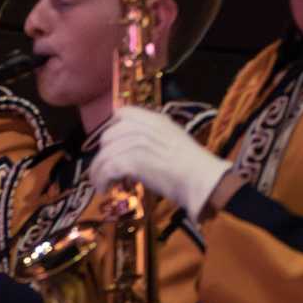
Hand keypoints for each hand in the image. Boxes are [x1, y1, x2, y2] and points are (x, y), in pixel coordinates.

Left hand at [88, 105, 233, 217]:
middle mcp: (146, 128)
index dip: (111, 128)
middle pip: (109, 135)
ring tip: (100, 184)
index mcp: (157, 120)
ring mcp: (140, 143)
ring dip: (98, 171)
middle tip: (104, 168)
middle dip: (102, 153)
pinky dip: (102, 180)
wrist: (203, 182)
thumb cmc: (194, 168)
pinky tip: (104, 189)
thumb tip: (134, 148)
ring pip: (106, 154)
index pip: (124, 113)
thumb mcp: (175, 141)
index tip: (109, 144)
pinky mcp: (135, 161)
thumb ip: (155, 138)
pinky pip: (108, 168)